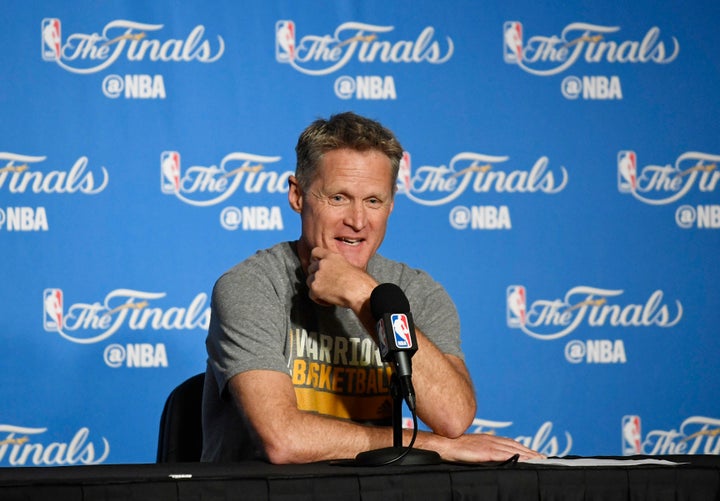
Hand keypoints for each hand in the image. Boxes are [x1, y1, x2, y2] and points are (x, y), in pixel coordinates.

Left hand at [306, 247, 376, 310]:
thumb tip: (337, 272)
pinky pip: (311, 295)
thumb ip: (338, 266)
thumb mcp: (350, 266)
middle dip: (316, 276)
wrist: (359, 291)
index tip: (317, 265)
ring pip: (309, 281)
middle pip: (310, 268)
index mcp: (332, 256)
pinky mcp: (315, 288)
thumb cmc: (360, 281)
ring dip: (317, 288)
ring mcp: (318, 276)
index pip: (315, 252)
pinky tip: (329, 300)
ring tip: (329, 293)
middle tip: (326, 284)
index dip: (314, 259)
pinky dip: (319, 299)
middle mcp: (322, 264)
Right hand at [427, 432, 545, 462]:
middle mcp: (492, 439)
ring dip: (528, 454)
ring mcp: (489, 445)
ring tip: (539, 459)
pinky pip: (504, 454)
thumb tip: (495, 460)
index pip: (511, 443)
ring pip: (513, 449)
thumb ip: (485, 452)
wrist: (445, 444)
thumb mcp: (474, 448)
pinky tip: (524, 460)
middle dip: (531, 451)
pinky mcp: (485, 452)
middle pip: (516, 446)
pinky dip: (516, 456)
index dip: (525, 448)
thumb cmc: (456, 448)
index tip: (536, 453)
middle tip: (544, 457)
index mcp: (489, 439)